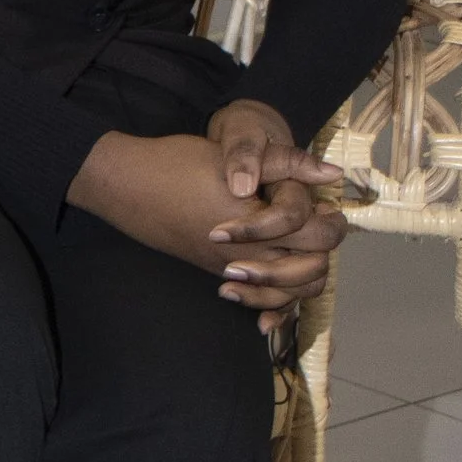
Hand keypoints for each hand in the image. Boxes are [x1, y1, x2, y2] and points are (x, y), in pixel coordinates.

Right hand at [66, 114, 347, 330]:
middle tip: (320, 223)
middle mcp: (250, 254)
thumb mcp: (236, 158)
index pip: (319, 236)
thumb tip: (333, 171)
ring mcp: (231, 268)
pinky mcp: (215, 270)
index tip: (325, 204)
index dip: (331, 220)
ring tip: (302, 249)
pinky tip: (274, 296)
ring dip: (302, 278)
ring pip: (287, 293)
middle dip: (323, 251)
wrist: (129, 188)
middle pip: (311, 271)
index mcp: (260, 224)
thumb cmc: (179, 166)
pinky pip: (256, 301)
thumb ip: (286, 164)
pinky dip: (271, 303)